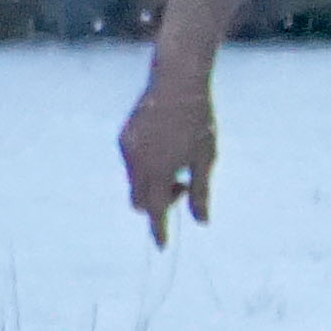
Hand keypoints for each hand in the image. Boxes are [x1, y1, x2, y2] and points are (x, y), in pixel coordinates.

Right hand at [119, 74, 215, 244]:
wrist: (176, 85)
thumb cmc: (199, 123)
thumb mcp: (206, 159)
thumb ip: (201, 192)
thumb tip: (202, 221)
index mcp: (160, 170)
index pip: (156, 210)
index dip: (159, 229)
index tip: (162, 245)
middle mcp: (137, 163)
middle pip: (140, 201)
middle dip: (159, 203)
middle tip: (184, 187)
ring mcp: (127, 150)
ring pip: (134, 181)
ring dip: (153, 183)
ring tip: (178, 162)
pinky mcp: (123, 138)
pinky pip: (131, 163)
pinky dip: (146, 167)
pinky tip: (164, 147)